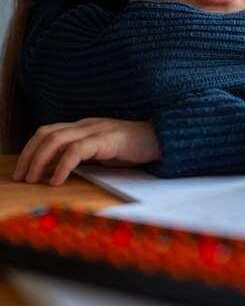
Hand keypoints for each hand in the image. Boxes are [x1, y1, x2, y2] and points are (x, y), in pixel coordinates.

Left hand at [13, 118, 159, 185]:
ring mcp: (96, 129)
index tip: (23, 170)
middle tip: (21, 176)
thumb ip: (87, 157)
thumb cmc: (136, 147)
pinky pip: (76, 150)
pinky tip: (57, 180)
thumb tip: (64, 172)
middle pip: (46, 133)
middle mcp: (86, 124)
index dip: (32, 149)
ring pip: (56, 139)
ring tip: (33, 179)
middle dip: (29, 155)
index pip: (48, 132)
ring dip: (39, 160)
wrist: (162, 139)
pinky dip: (62, 165)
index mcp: (85, 127)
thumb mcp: (105, 153)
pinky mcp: (106, 139)